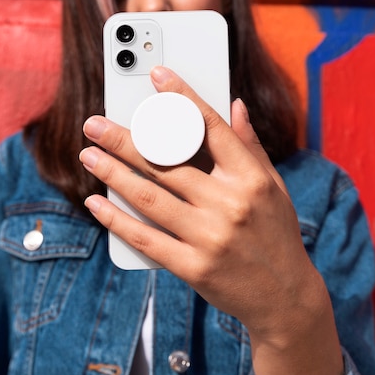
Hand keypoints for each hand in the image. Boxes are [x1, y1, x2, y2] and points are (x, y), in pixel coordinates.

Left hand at [79, 66, 319, 344]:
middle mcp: (230, 204)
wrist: (285, 298)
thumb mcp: (273, 187)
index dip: (183, 98)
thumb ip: (250, 145)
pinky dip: (116, 220)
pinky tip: (96, 204)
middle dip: (125, 139)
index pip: (211, 127)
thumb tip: (234, 104)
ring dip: (113, 173)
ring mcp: (210, 237)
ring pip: (149, 196)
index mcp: (251, 178)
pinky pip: (145, 239)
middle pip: (167, 161)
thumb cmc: (278, 234)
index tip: (159, 76)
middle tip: (94, 124)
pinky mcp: (193, 267)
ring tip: (88, 155)